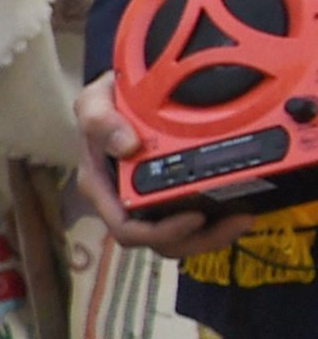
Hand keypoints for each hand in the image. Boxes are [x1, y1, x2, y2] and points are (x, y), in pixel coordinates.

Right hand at [79, 73, 229, 258]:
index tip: (196, 215)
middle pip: (160, 241)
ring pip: (180, 238)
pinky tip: (241, 207)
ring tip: (244, 218)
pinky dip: (219, 221)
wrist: (123, 97)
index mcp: (103, 189)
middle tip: (237, 220)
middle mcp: (125, 203)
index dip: (162, 231)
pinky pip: (194, 223)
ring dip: (214, 235)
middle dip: (200, 239)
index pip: (126, 228)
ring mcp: (149, 204)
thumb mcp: (93, 103)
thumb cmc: (105, 106)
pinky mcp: (172, 198)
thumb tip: (127, 145)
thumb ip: (100, 119)